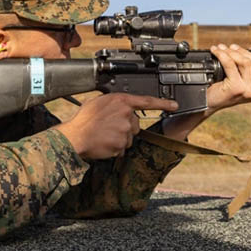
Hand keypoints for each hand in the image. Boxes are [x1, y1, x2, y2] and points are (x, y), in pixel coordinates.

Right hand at [57, 93, 178, 159]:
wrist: (75, 136)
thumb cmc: (83, 119)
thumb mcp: (98, 102)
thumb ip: (113, 103)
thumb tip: (120, 107)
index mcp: (121, 101)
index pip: (147, 101)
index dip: (163, 103)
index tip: (175, 105)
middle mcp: (126, 115)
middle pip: (135, 124)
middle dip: (126, 128)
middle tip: (109, 127)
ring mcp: (125, 130)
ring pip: (129, 138)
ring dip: (119, 139)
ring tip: (104, 135)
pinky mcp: (122, 144)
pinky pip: (122, 148)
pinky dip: (114, 148)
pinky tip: (104, 143)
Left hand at [204, 41, 250, 115]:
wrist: (210, 101)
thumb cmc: (227, 88)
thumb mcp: (242, 75)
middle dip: (244, 51)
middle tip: (232, 47)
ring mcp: (248, 91)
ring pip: (245, 62)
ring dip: (231, 51)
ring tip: (222, 48)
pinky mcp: (236, 88)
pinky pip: (230, 64)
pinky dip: (222, 54)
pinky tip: (216, 51)